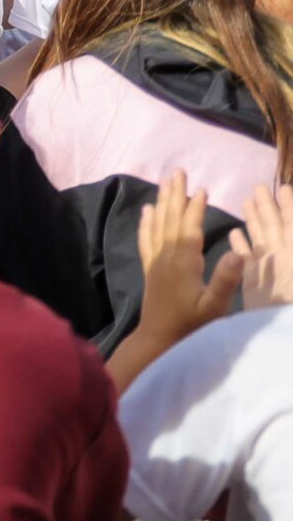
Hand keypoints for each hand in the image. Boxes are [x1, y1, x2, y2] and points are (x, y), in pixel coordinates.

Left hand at [134, 172, 244, 350]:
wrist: (158, 339)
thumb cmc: (191, 325)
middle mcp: (167, 257)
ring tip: (165, 183)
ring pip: (158, 225)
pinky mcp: (150, 269)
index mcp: (184, 263)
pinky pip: (146, 239)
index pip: (189, 229)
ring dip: (162, 202)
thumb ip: (225, 280)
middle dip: (175, 196)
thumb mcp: (214, 306)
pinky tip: (146, 211)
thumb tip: (237, 252)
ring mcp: (156, 262)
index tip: (201, 189)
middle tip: (177, 172)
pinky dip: (146, 223)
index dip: (195, 209)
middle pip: (170, 220)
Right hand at [234, 184, 290, 309]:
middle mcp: (281, 256)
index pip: (291, 224)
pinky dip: (240, 245)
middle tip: (260, 186)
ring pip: (260, 238)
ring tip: (247, 201)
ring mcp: (267, 268)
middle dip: (268, 206)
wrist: (283, 334)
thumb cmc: (290, 300)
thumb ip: (292, 243)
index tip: (283, 188)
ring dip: (254, 219)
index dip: (289, 206)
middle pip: (274, 226)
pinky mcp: (252, 280)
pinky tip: (234, 233)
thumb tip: (249, 233)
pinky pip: (245, 258)